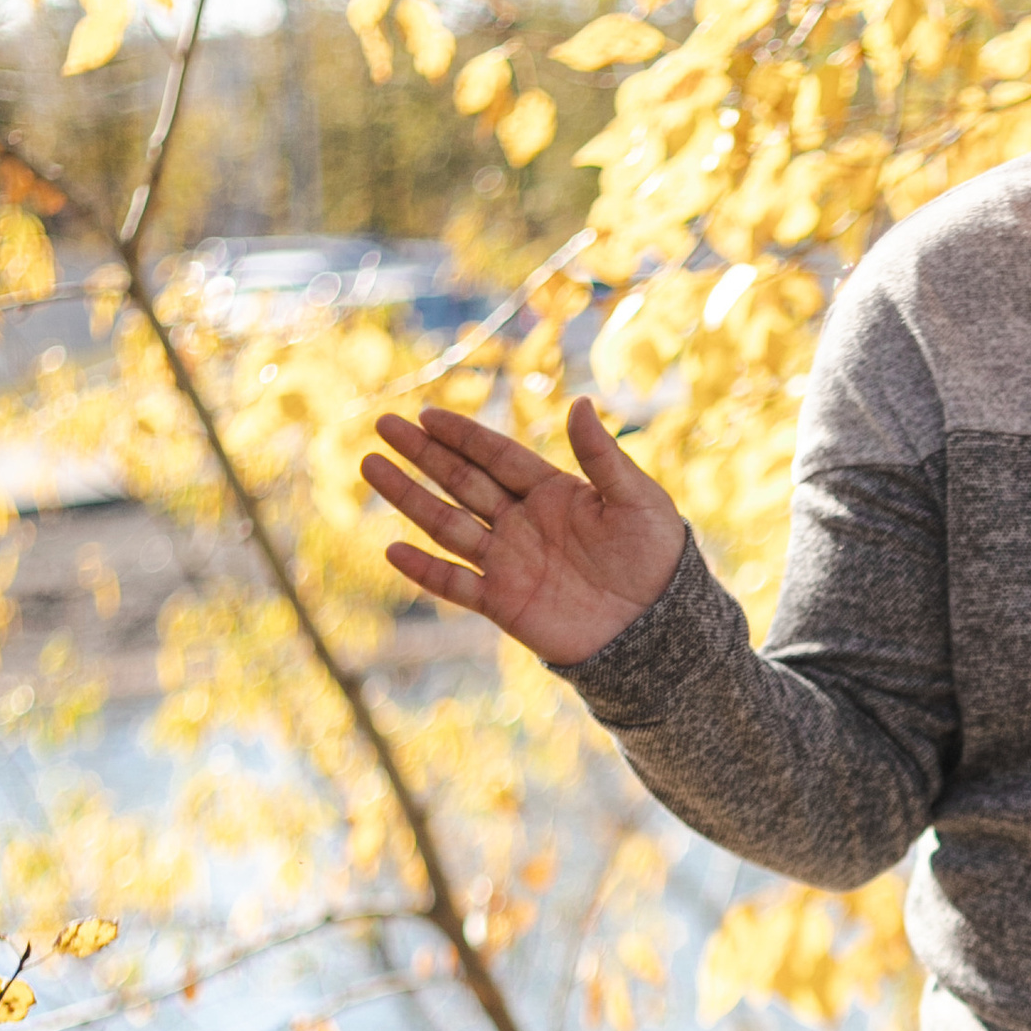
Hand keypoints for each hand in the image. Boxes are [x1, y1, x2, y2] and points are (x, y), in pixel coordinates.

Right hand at [360, 395, 687, 667]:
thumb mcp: (637, 500)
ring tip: (371, 466)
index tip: (426, 413)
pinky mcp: (505, 603)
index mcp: (553, 492)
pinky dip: (425, 570)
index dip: (461, 435)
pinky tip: (392, 549)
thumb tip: (578, 403)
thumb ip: (602, 456)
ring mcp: (509, 562)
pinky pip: (456, 585)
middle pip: (462, 481)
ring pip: (448, 524)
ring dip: (409, 497)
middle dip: (423, 454)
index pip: (497, 455)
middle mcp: (523, 522)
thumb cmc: (657, 559)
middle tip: (384, 425)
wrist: (659, 628)